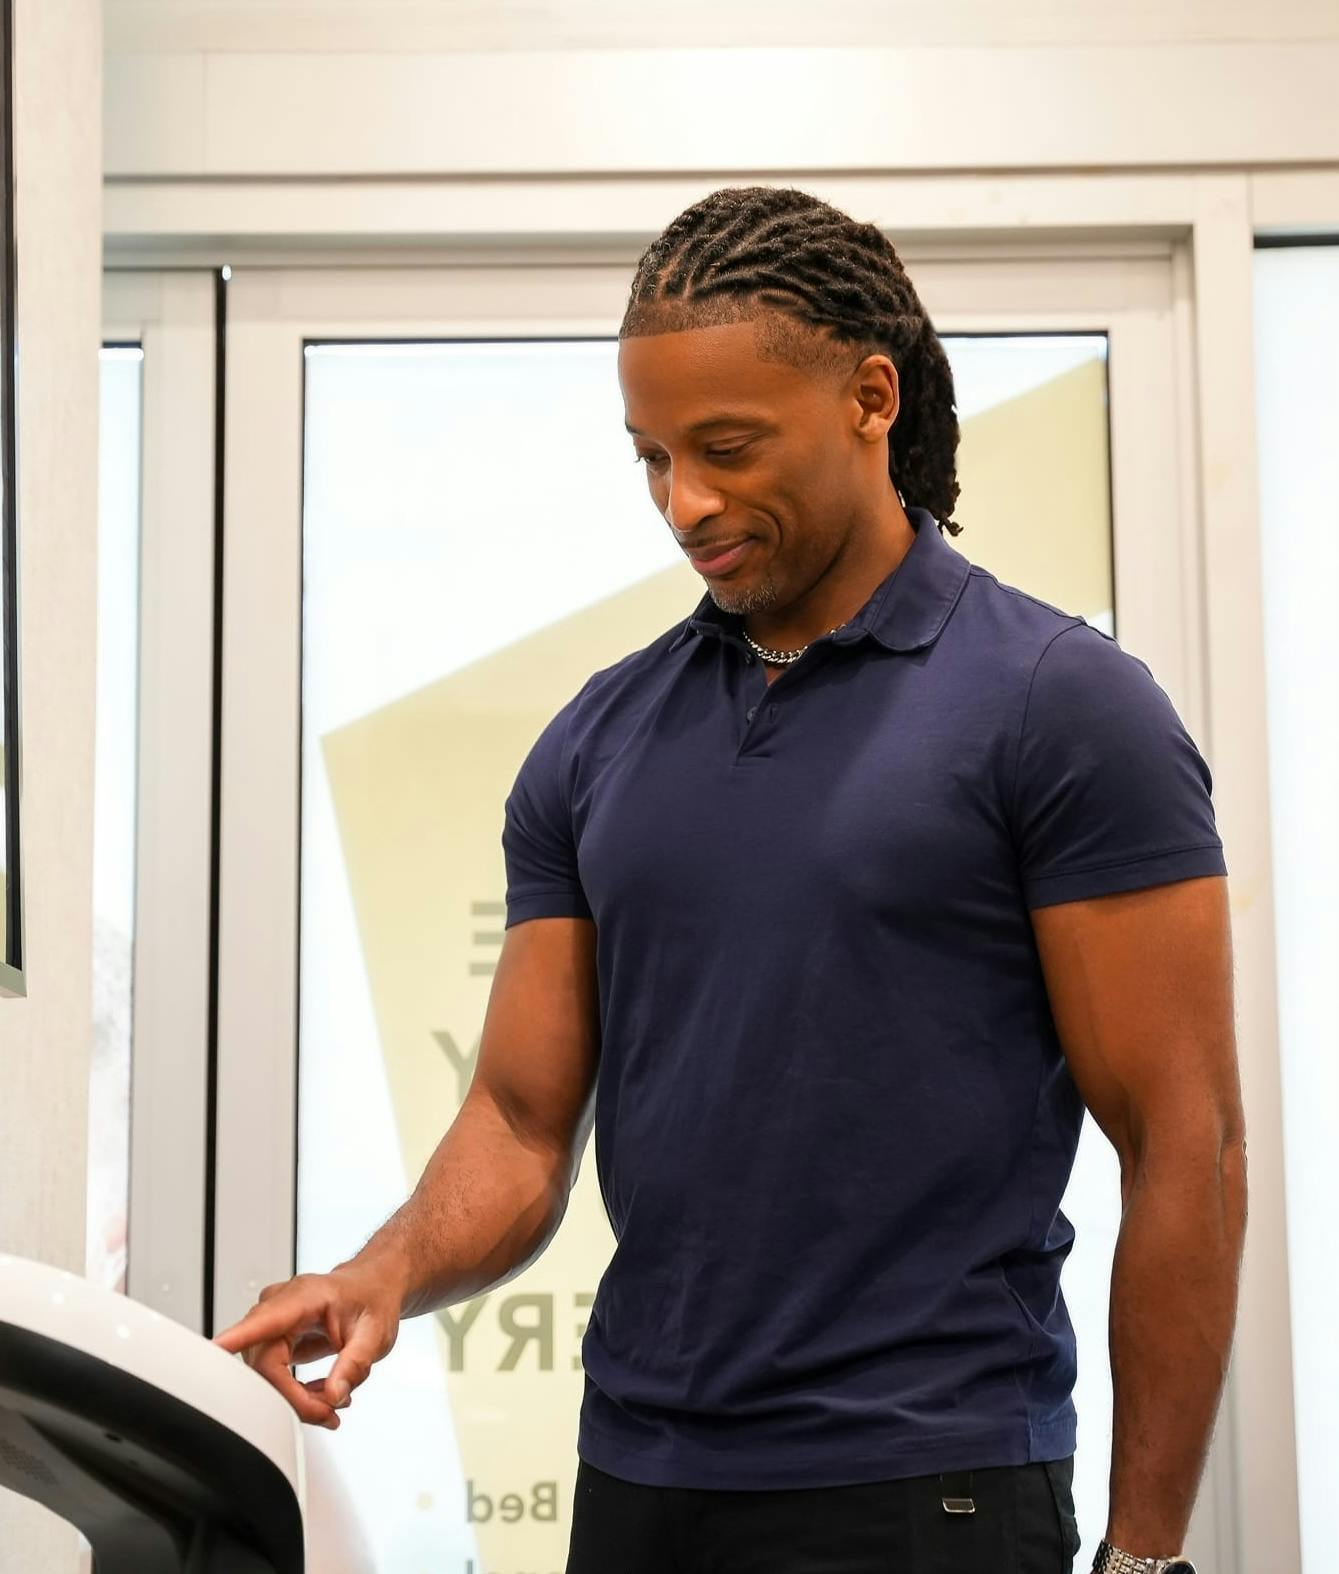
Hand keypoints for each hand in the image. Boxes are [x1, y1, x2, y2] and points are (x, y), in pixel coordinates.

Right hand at [212, 1260, 402, 1429]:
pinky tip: (321, 1395)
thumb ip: (355, 1364)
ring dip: (295, 1398)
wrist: (373, 1288)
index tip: (212, 1352)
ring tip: (333, 1402)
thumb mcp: (376, 1332)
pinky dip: (294, 1393)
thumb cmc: (373, 1300)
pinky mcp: (273, 1338)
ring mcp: (272, 1322)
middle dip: (293, 1398)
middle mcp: (279, 1306)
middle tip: (329, 1412)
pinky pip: (272, 1374)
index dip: (235, 1340)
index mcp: (303, 1297)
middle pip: (264, 1365)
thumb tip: (334, 1395)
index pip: (263, 1323)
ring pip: (265, 1375)